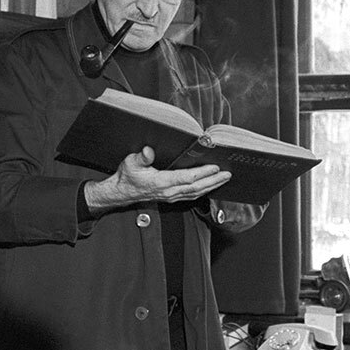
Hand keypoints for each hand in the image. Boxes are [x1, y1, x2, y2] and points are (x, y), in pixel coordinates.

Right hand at [84, 147, 230, 213]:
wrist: (121, 192)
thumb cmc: (127, 176)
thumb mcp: (130, 163)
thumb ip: (141, 157)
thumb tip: (148, 151)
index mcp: (161, 183)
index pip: (187, 179)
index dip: (203, 173)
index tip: (215, 167)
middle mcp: (169, 192)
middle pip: (197, 188)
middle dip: (214, 181)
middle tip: (227, 174)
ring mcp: (171, 197)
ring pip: (196, 193)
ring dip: (211, 186)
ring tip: (224, 179)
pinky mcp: (171, 197)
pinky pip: (191, 196)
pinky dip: (203, 191)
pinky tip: (210, 186)